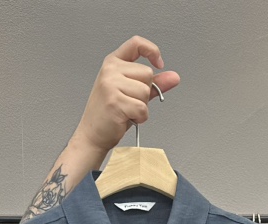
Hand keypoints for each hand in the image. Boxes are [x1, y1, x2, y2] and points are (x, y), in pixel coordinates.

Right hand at [71, 35, 180, 157]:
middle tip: (129, 102)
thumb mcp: (132, 93)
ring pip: (145, 91)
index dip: (152, 50)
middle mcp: (110, 70)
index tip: (159, 63)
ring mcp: (111, 84)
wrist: (92, 135)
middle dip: (145, 92)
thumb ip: (154, 84)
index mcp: (113, 63)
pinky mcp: (115, 101)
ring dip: (142, 107)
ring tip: (126, 111)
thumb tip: (174, 77)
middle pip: (147, 73)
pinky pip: (142, 108)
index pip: (136, 44)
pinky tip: (127, 118)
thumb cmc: (110, 114)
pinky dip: (140, 118)